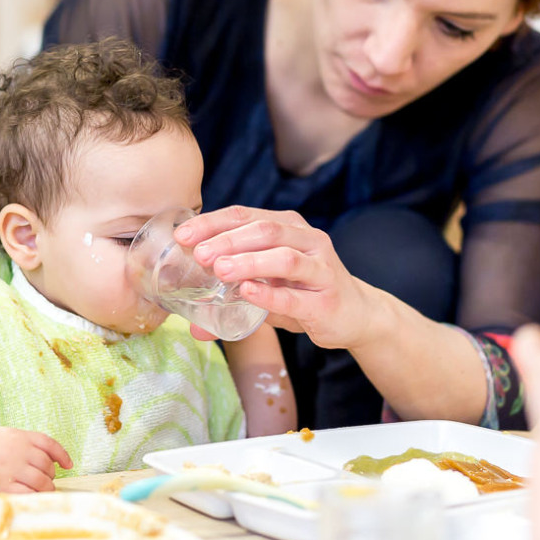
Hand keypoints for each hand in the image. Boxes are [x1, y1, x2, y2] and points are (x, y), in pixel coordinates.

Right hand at [0, 428, 73, 493]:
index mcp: (17, 436)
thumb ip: (24, 441)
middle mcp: (15, 451)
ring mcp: (8, 469)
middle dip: (51, 474)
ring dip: (47, 488)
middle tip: (47, 478)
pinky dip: (35, 496)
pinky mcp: (1, 486)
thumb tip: (50, 455)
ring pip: (41, 481)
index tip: (68, 465)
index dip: (62, 454)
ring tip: (43, 489)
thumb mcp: (2, 435)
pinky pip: (27, 494)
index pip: (48, 443)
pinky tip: (33, 496)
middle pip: (46, 464)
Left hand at [174, 206, 374, 348]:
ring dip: (249, 262)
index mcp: (288, 227)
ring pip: (284, 257)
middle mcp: (307, 240)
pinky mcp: (327, 300)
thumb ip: (232, 298)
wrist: (356, 315)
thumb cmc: (305, 293)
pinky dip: (270, 294)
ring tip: (220, 270)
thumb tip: (193, 324)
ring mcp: (321, 268)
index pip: (245, 215)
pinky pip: (296, 295)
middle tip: (199, 254)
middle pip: (264, 230)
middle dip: (228, 240)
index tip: (184, 236)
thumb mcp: (268, 287)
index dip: (213, 223)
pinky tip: (248, 293)